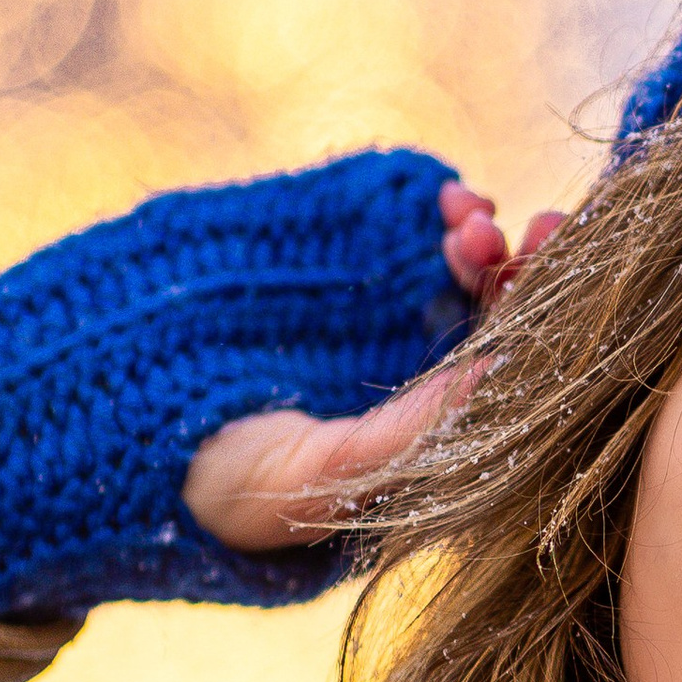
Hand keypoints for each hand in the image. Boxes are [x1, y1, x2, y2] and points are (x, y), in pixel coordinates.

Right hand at [188, 189, 563, 554]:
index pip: (508, 380)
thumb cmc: (230, 484)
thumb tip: (498, 375)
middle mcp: (422, 370)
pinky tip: (445, 197)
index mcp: (434, 433)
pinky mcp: (343, 264)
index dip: (541, 336)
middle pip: (501, 317)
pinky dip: (435, 206)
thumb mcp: (322, 477)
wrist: (129, 421)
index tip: (552, 302)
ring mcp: (385, 315)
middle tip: (540, 234)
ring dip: (483, 238)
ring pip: (463, 270)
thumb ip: (405, 433)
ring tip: (470, 220)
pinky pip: (406, 229)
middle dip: (525, 273)